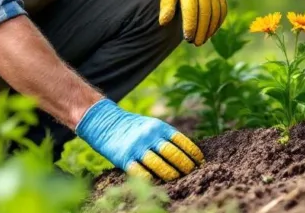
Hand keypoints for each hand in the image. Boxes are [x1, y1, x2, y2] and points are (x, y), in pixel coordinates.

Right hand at [74, 98, 203, 181]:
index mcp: (159, 126)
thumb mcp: (151, 124)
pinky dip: (152, 179)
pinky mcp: (124, 158)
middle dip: (185, 166)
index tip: (200, 162)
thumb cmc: (132, 126)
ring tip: (178, 179)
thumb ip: (165, 136)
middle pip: (173, 154)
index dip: (193, 153)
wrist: (104, 121)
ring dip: (172, 175)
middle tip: (192, 174)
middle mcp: (150, 136)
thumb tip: (187, 153)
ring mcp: (137, 147)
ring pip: (160, 165)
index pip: (182, 141)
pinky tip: (158, 182)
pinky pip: (141, 172)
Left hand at [158, 0, 226, 45]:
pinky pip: (222, 11)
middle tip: (195, 43)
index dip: (190, 25)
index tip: (187, 38)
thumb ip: (167, 5)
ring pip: (215, 14)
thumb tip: (163, 23)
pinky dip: (217, 23)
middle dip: (201, 31)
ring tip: (202, 40)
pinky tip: (211, 32)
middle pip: (205, 14)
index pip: (191, 10)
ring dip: (210, 29)